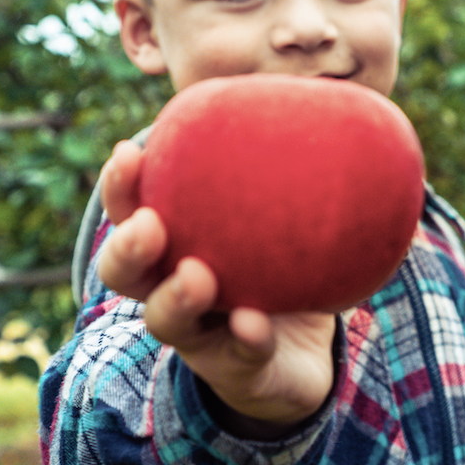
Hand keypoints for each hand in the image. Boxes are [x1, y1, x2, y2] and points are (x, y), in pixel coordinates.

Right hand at [96, 141, 335, 433]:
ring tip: (198, 276)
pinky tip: (255, 324)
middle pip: (124, 272)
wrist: (301, 355)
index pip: (131, 211)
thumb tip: (342, 97)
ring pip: (166, 320)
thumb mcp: (283, 218)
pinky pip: (237, 353)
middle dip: (128, 247)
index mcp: (174, 244)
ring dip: (177, 297)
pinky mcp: (235, 368)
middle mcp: (171, 289)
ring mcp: (199, 334)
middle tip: (151, 225)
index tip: (128, 153)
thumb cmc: (281, 267)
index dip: (121, 187)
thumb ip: (293, 167)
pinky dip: (244, 338)